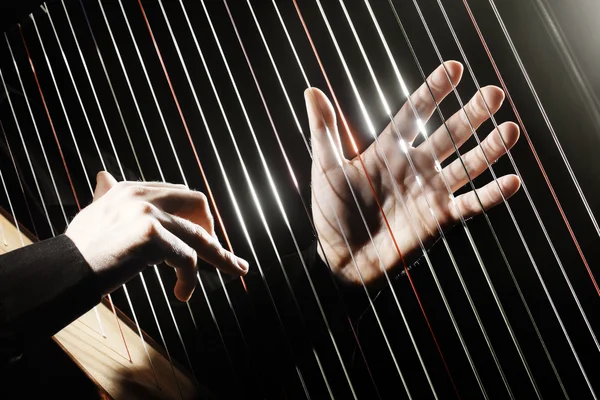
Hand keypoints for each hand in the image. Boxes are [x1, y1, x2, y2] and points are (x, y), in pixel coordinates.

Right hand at [65, 172, 248, 301]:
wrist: (61, 273)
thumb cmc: (77, 252)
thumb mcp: (93, 216)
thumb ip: (106, 197)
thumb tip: (103, 176)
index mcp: (130, 189)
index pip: (178, 193)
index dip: (195, 215)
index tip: (206, 235)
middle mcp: (139, 195)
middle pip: (197, 202)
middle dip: (212, 226)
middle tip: (219, 251)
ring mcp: (145, 212)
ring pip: (199, 235)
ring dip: (221, 257)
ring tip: (237, 270)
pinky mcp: (150, 234)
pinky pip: (186, 259)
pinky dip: (189, 280)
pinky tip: (182, 295)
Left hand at [309, 61, 520, 286]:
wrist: (341, 262)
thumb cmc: (331, 214)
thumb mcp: (326, 168)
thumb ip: (325, 130)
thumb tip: (311, 90)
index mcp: (389, 150)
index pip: (415, 112)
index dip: (434, 90)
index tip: (455, 68)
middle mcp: (415, 166)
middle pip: (449, 133)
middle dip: (471, 114)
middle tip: (492, 94)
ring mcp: (430, 192)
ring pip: (467, 165)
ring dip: (489, 149)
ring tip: (510, 129)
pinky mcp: (439, 218)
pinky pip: (471, 204)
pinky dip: (492, 194)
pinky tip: (513, 180)